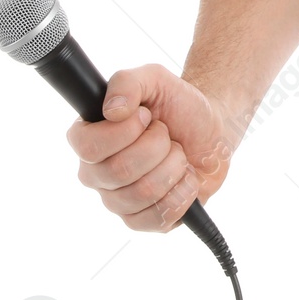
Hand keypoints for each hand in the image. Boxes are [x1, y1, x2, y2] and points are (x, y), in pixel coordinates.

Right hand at [65, 64, 240, 232]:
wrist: (211, 129)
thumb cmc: (177, 104)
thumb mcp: (154, 79)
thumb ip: (128, 82)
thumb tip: (113, 111)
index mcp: (89, 140)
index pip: (87, 146)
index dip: (123, 131)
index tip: (146, 116)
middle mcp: (96, 174)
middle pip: (120, 169)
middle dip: (158, 144)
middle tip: (166, 134)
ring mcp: (118, 201)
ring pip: (144, 192)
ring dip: (174, 165)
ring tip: (176, 154)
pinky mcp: (143, 220)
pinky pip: (158, 218)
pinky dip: (183, 192)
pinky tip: (185, 178)